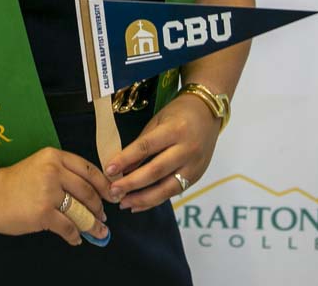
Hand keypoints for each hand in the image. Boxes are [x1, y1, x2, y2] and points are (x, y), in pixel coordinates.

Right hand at [0, 147, 111, 245]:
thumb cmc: (14, 182)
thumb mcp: (40, 165)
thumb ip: (63, 173)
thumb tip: (91, 192)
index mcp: (54, 156)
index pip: (89, 169)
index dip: (103, 184)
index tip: (111, 195)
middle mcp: (54, 171)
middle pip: (88, 191)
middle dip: (99, 207)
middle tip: (103, 216)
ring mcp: (48, 192)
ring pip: (81, 211)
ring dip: (92, 224)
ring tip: (98, 231)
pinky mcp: (43, 213)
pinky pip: (68, 227)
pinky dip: (74, 235)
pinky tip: (76, 238)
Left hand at [104, 93, 220, 211]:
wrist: (209, 113)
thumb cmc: (179, 113)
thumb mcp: (157, 122)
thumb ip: (141, 144)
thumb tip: (122, 167)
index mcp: (175, 130)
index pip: (146, 147)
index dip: (126, 159)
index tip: (109, 170)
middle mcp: (187, 149)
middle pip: (156, 171)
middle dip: (132, 184)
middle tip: (113, 191)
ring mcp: (194, 165)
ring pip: (166, 188)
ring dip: (142, 199)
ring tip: (123, 203)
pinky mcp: (197, 176)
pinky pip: (174, 192)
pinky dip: (155, 200)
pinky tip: (139, 204)